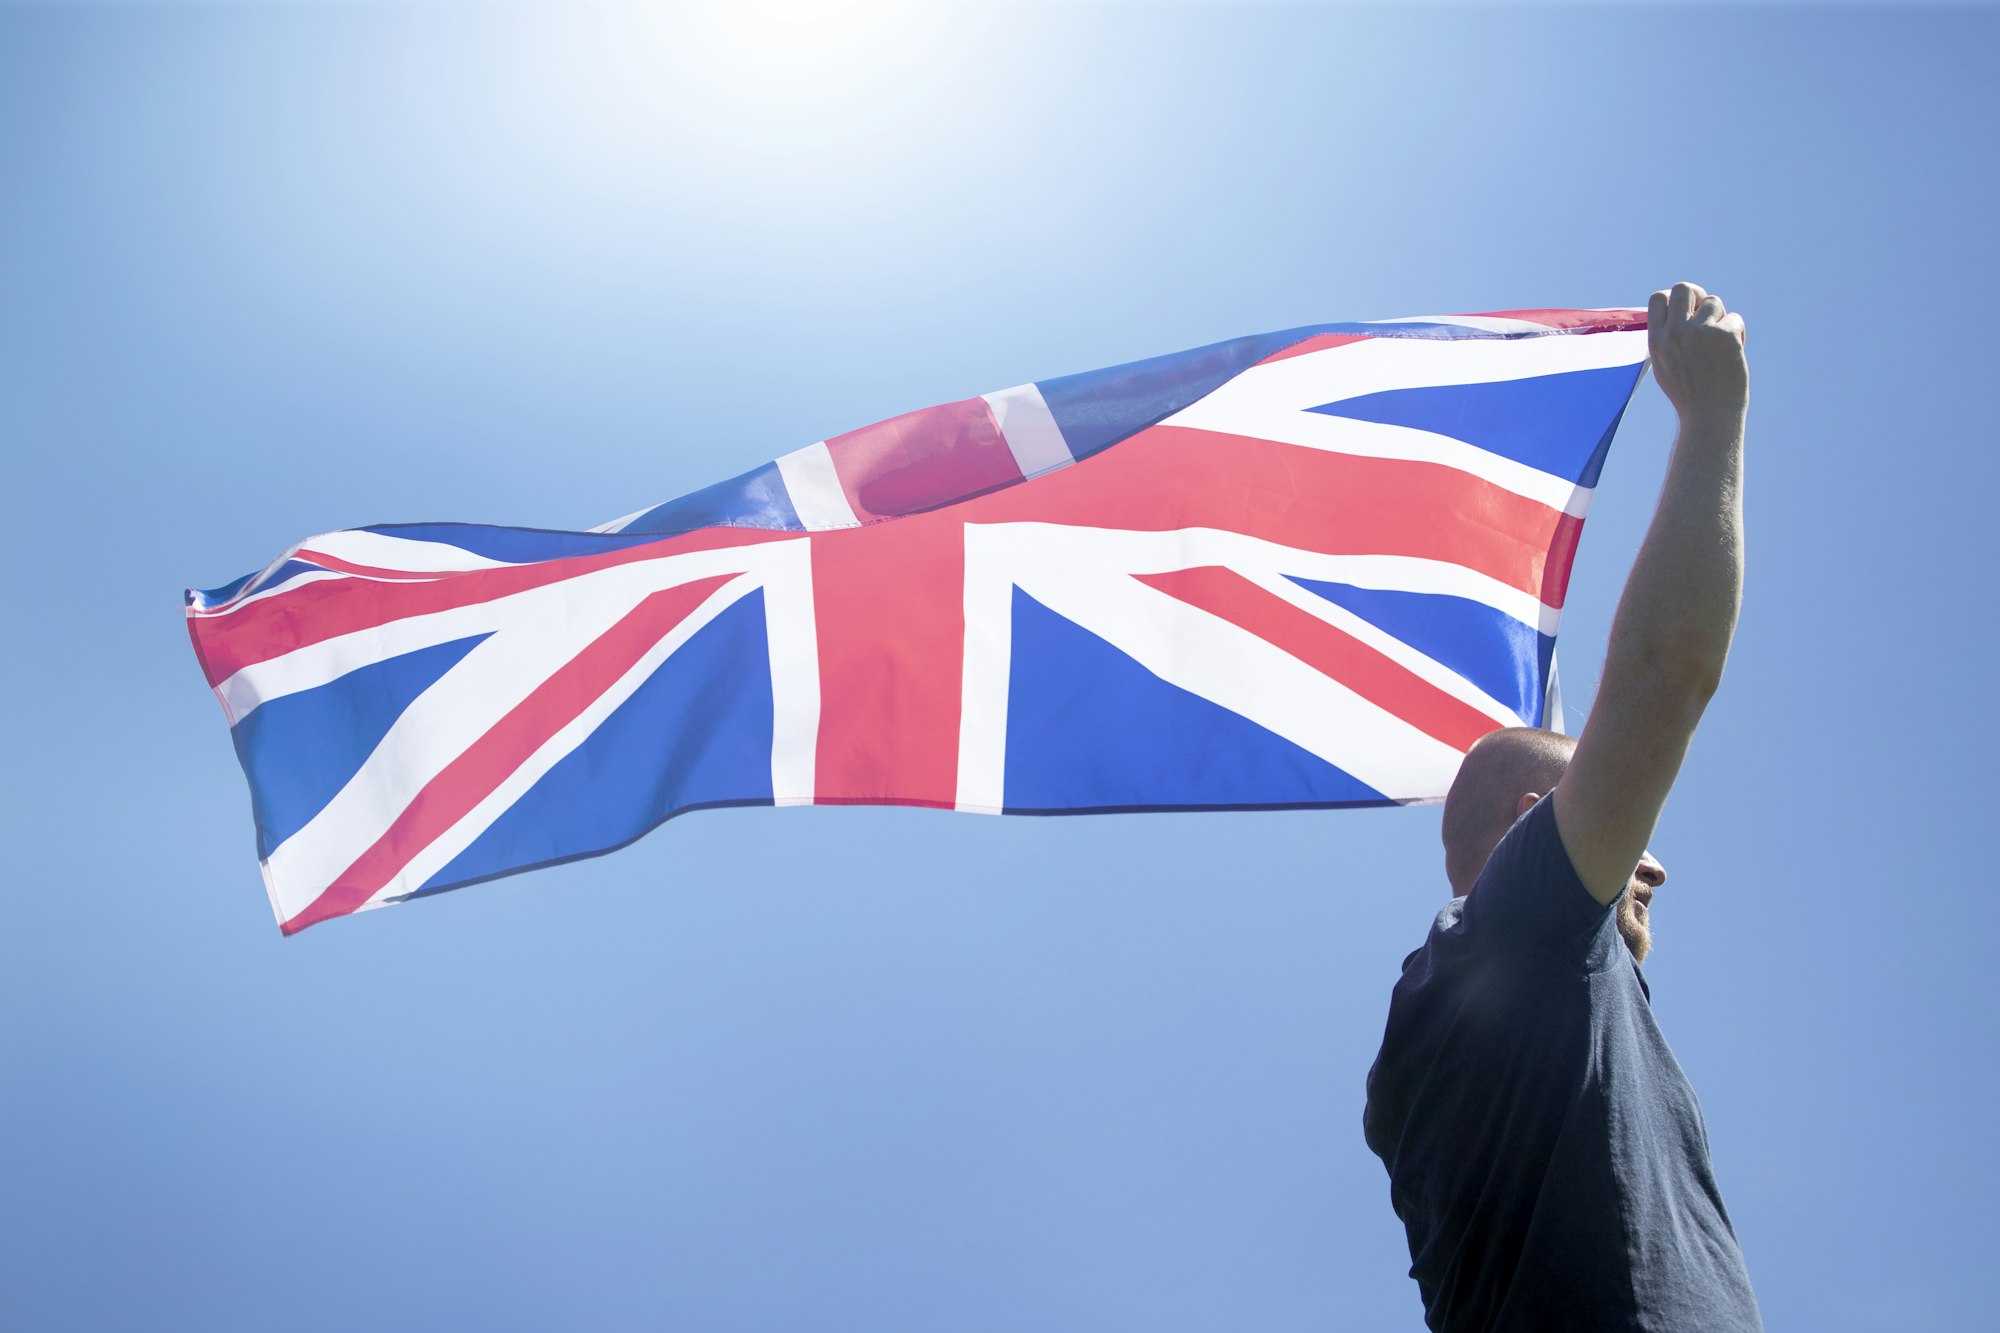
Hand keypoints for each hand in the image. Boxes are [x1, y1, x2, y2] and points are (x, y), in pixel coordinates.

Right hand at [1648, 282, 1747, 427]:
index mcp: (1657, 340)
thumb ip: (1667, 339)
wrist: (1709, 416)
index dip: (1674, 298)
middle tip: (1708, 311)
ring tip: (1722, 344)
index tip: (1687, 309)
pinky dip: (1738, 334)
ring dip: (1721, 319)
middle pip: (1685, 288)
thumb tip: (1678, 314)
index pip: (1659, 298)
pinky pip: (1735, 319)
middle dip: (1699, 295)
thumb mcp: (1665, 366)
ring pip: (1714, 302)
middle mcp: (1675, 332)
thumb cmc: (1689, 396)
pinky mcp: (1724, 335)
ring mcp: (1699, 332)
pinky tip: (1735, 353)